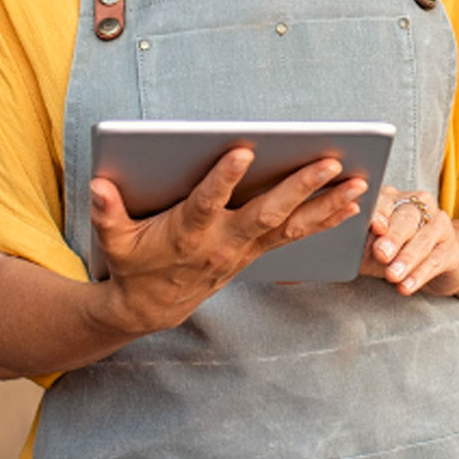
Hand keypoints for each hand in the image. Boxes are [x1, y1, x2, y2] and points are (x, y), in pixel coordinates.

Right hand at [90, 146, 366, 332]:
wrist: (152, 308)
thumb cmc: (133, 263)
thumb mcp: (114, 241)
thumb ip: (107, 213)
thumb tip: (98, 186)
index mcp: (188, 233)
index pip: (207, 202)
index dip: (223, 179)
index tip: (243, 150)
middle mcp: (224, 241)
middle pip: (267, 212)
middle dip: (300, 187)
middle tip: (330, 161)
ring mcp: (246, 249)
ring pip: (292, 225)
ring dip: (327, 204)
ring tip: (359, 182)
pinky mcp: (258, 251)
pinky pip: (298, 235)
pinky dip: (326, 219)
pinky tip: (353, 204)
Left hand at [360, 185, 458, 296]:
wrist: (435, 261)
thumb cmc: (394, 250)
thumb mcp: (373, 244)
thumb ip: (362, 242)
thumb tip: (343, 248)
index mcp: (394, 198)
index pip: (385, 201)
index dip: (380, 213)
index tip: (374, 227)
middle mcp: (419, 205)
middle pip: (407, 218)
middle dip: (394, 237)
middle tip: (381, 254)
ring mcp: (439, 225)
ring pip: (423, 239)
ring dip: (407, 259)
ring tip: (392, 276)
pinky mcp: (451, 248)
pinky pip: (435, 260)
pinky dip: (419, 274)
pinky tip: (407, 286)